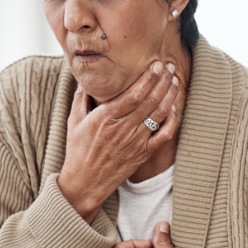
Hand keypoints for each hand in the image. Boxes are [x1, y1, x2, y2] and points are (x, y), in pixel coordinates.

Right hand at [58, 62, 179, 222]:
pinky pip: (164, 135)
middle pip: (150, 100)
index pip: (133, 94)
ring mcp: (135, 142)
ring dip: (169, 95)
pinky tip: (174, 107)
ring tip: (174, 80)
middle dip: (162, 80)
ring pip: (159, 114)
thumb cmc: (78, 151)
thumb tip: (86, 80)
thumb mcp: (73, 122)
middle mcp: (123, 129)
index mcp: (105, 118)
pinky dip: (172, 120)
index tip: (155, 65)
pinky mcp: (143, 154)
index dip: (148, 78)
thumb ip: (81, 99)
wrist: (85, 183)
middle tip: (168, 66)